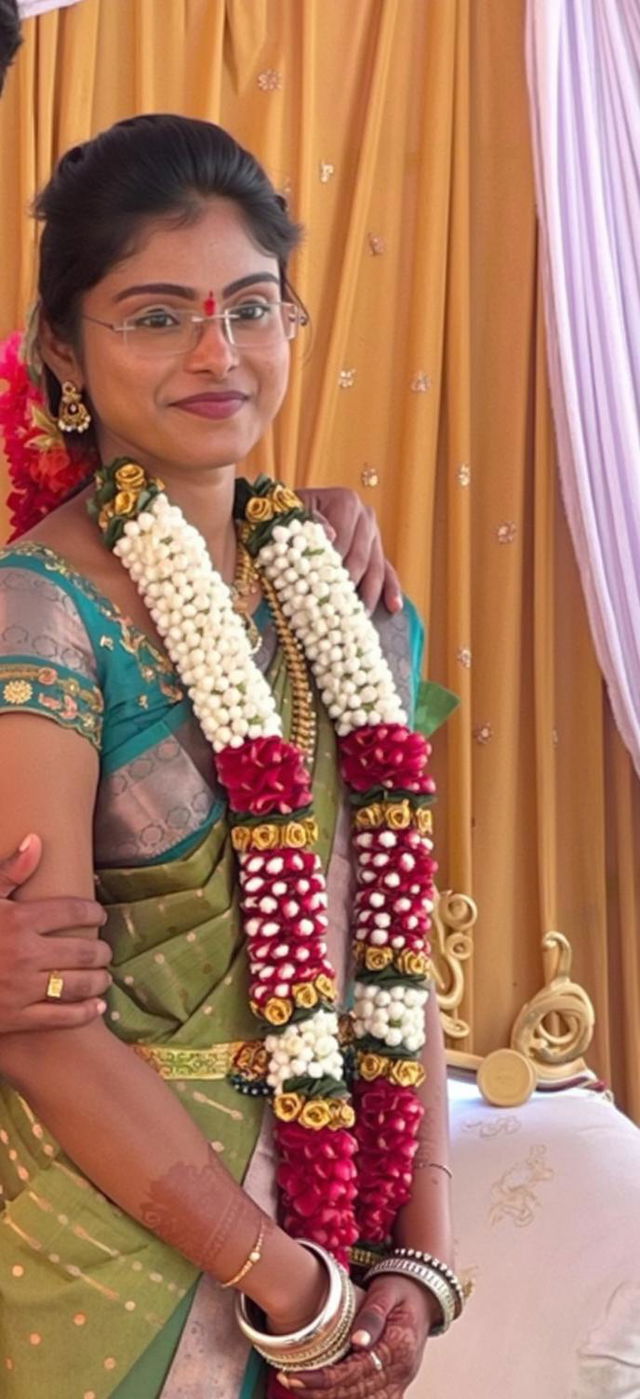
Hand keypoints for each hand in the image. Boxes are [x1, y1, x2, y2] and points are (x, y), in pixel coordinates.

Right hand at [0, 833, 111, 1031]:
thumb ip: (10, 871)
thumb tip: (36, 841)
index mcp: (19, 920)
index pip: (73, 911)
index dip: (93, 912)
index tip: (99, 914)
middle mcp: (25, 954)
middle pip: (82, 951)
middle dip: (100, 951)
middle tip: (104, 951)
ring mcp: (22, 988)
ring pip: (77, 985)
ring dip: (98, 980)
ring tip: (103, 977)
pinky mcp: (16, 1017)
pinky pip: (61, 1017)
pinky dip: (84, 1012)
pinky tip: (96, 1006)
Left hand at [276, 1275, 433, 1396]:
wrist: (423, 1294)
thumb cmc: (401, 1289)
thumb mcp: (386, 1292)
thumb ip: (372, 1315)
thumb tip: (358, 1341)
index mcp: (398, 1348)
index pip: (356, 1372)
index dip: (324, 1379)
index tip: (295, 1375)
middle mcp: (400, 1372)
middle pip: (355, 1393)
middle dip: (318, 1391)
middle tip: (287, 1378)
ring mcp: (398, 1382)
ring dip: (330, 1398)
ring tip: (299, 1385)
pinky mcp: (393, 1385)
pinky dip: (345, 1398)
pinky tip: (324, 1392)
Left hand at [296, 486, 401, 614]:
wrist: (291, 512)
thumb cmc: (288, 515)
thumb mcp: (290, 512)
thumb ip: (309, 521)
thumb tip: (331, 535)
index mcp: (346, 501)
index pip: (343, 539)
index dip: (334, 564)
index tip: (324, 588)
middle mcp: (365, 515)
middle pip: (361, 556)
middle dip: (351, 585)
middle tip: (340, 609)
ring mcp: (374, 534)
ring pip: (376, 568)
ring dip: (369, 594)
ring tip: (361, 616)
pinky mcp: (377, 550)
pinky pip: (387, 571)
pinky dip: (391, 590)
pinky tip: (393, 607)